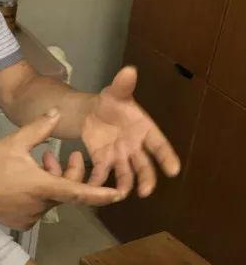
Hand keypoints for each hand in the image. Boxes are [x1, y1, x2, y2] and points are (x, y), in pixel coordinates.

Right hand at [0, 110, 124, 230]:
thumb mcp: (15, 142)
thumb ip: (39, 128)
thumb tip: (56, 114)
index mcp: (44, 187)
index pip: (80, 193)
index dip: (100, 194)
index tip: (117, 195)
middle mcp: (42, 206)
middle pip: (66, 192)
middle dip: (71, 173)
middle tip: (70, 155)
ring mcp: (31, 216)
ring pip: (51, 198)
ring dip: (52, 181)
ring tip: (41, 161)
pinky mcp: (20, 222)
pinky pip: (37, 207)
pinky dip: (39, 193)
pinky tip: (25, 179)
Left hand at [82, 66, 180, 198]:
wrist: (91, 112)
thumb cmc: (111, 102)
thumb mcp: (115, 92)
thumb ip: (123, 85)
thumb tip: (129, 70)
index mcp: (144, 129)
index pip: (159, 144)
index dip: (166, 157)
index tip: (174, 170)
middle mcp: (135, 146)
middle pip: (144, 165)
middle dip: (146, 178)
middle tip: (146, 191)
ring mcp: (120, 156)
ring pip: (126, 173)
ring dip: (125, 184)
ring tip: (122, 194)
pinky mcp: (102, 161)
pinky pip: (102, 174)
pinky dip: (98, 181)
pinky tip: (93, 188)